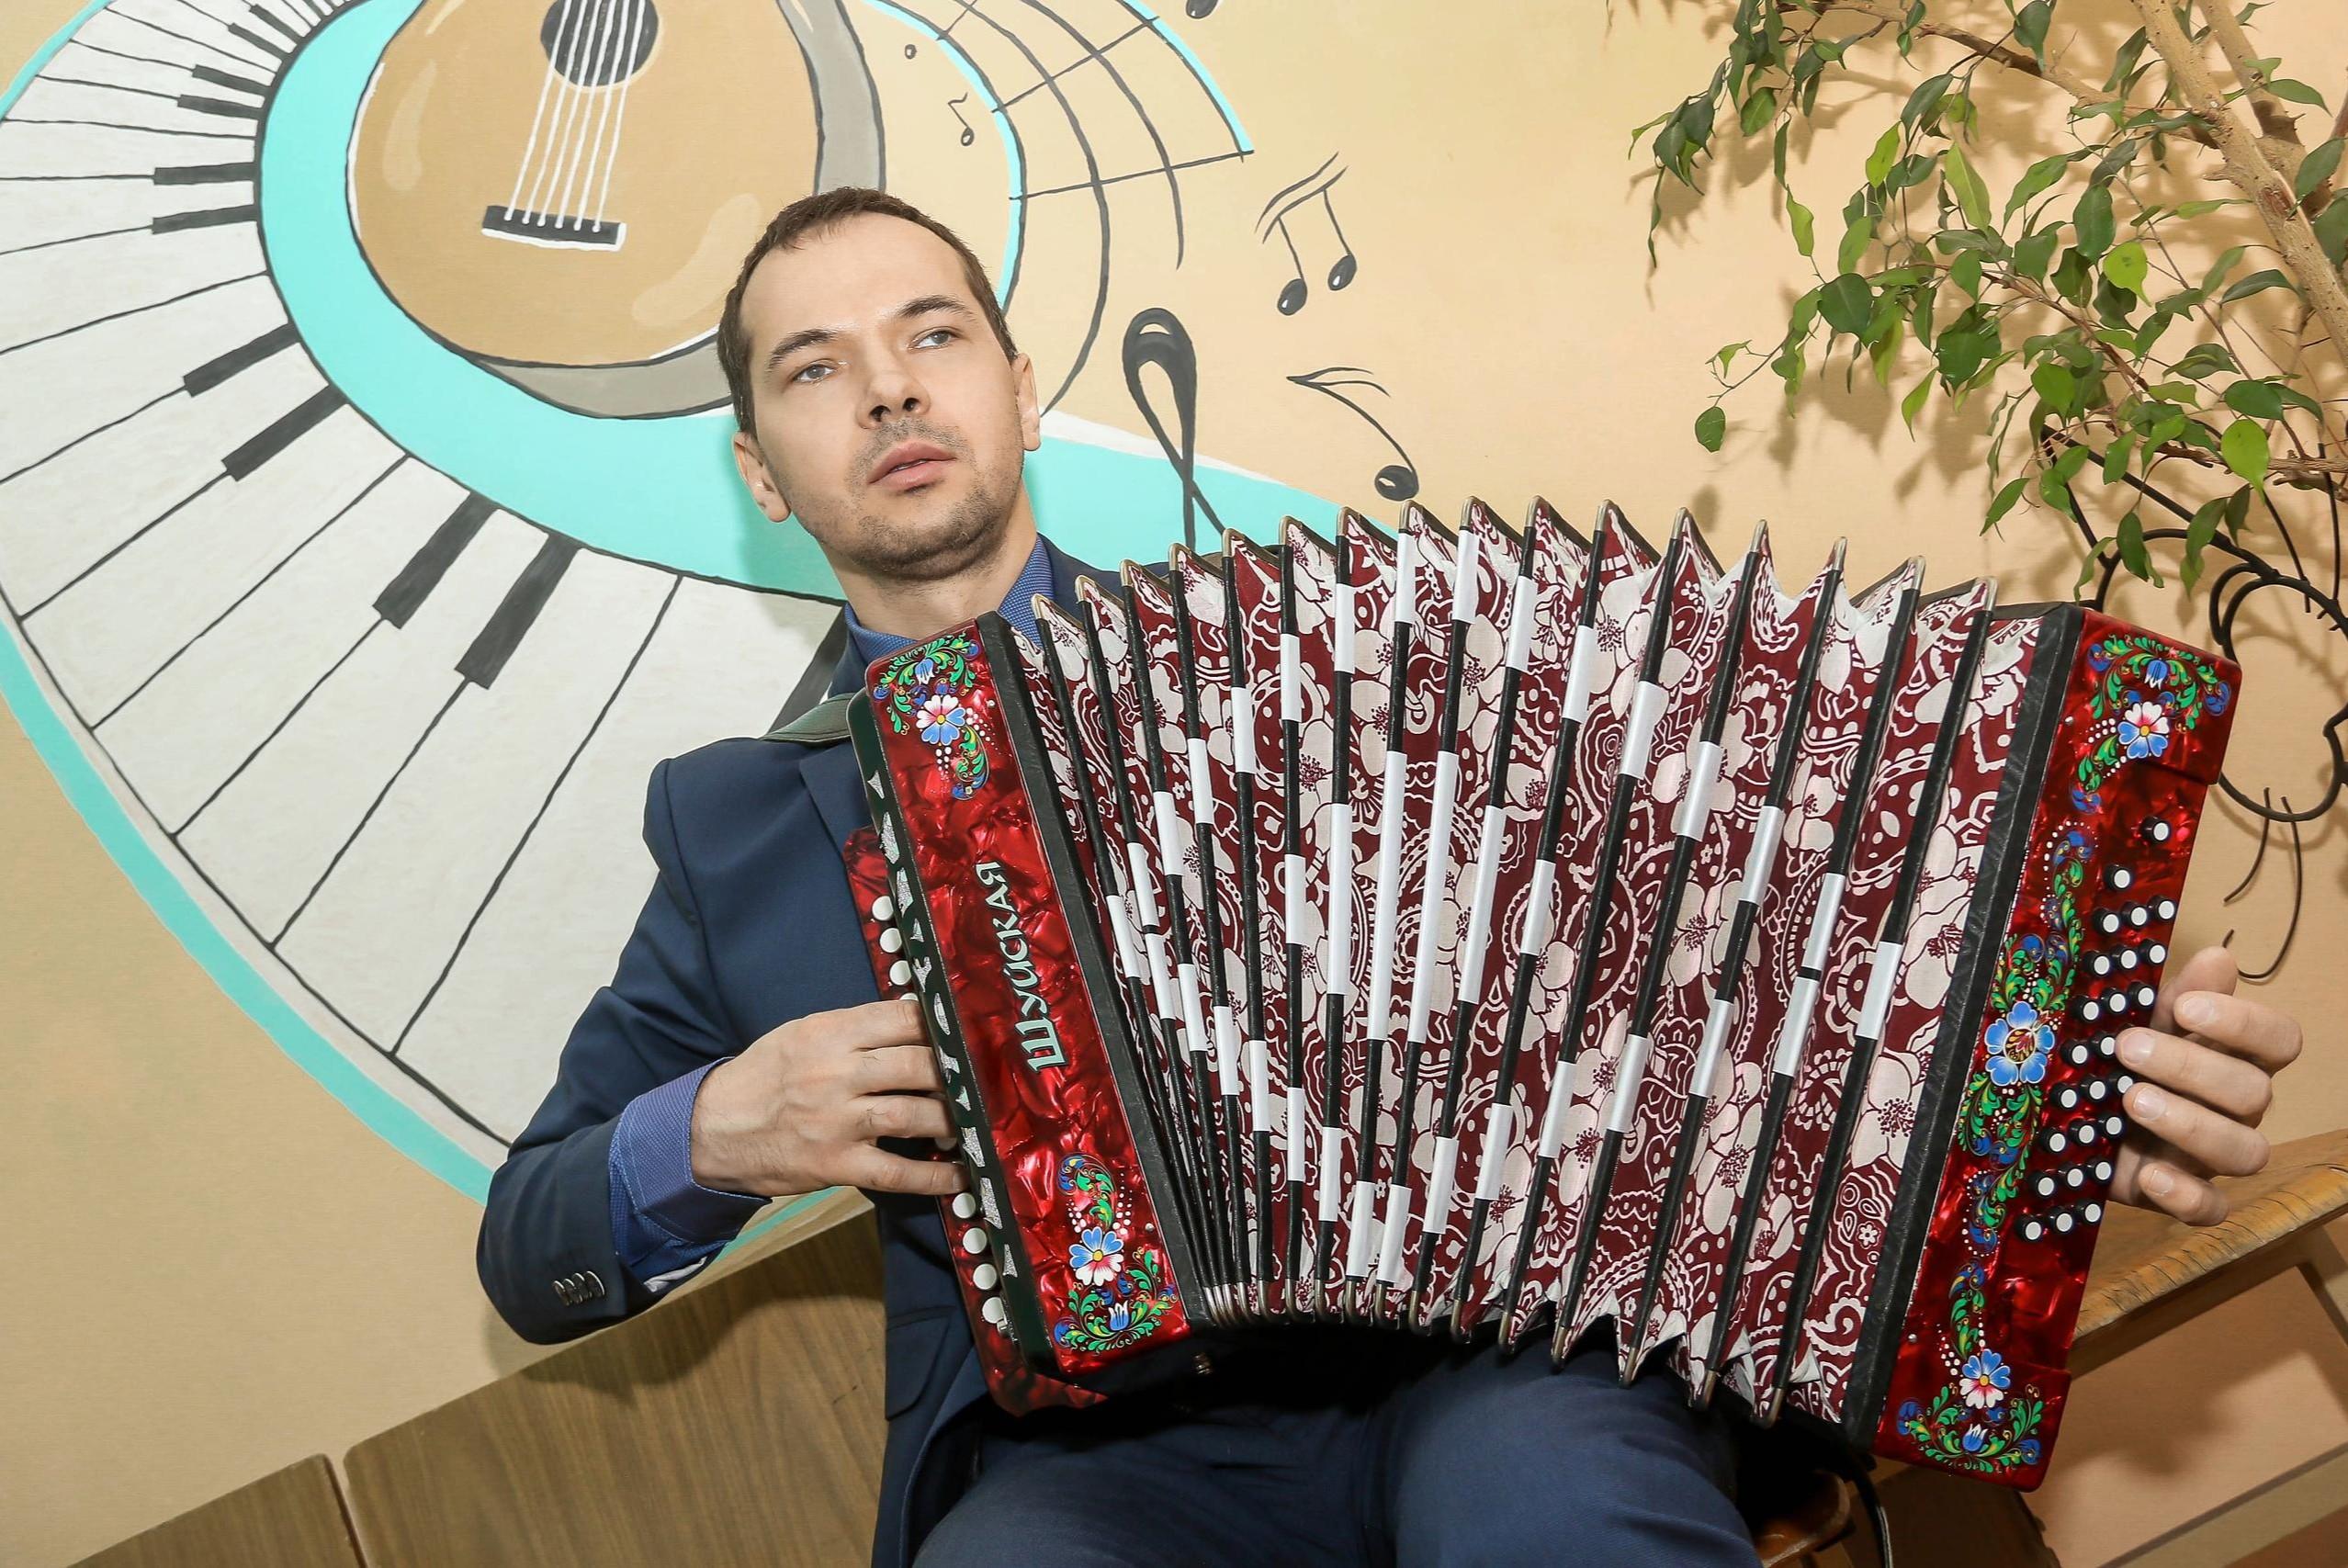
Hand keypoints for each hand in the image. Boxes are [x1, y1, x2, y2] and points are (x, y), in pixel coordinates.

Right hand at [689, 998, 964, 1199]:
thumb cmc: (764, 1077)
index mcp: (829, 1033)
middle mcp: (836, 1073)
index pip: (901, 1018)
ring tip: (973, 1119)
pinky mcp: (837, 1164)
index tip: (968, 1031)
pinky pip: (896, 1171)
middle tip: (979, 1077)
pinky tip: (961, 1175)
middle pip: (917, 1064)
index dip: (942, 1024)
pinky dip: (934, 1176)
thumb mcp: (801, 1035)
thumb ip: (853, 1029)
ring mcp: (838, 1122)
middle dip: (956, 1071)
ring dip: (953, 1118)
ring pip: (914, 1114)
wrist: (713, 1130)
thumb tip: (914, 1023)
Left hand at [2107, 944, 2301, 1225]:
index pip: (2280, 1040)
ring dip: (2190, 1124)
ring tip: (2130, 1101)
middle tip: (2127, 1048)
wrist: (2063, 1113)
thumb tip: (2219, 958)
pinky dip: (2185, 1195)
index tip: (2187, 1006)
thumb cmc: (2114, 1058)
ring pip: (2244, 1151)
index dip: (2245, 1023)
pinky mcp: (2183, 1194)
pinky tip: (2148, 1174)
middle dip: (2191, 1067)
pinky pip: (2211, 1209)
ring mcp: (2212, 1154)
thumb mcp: (2135, 1021)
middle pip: (2254, 1093)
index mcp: (2234, 1056)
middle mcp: (2236, 1108)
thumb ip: (2175, 995)